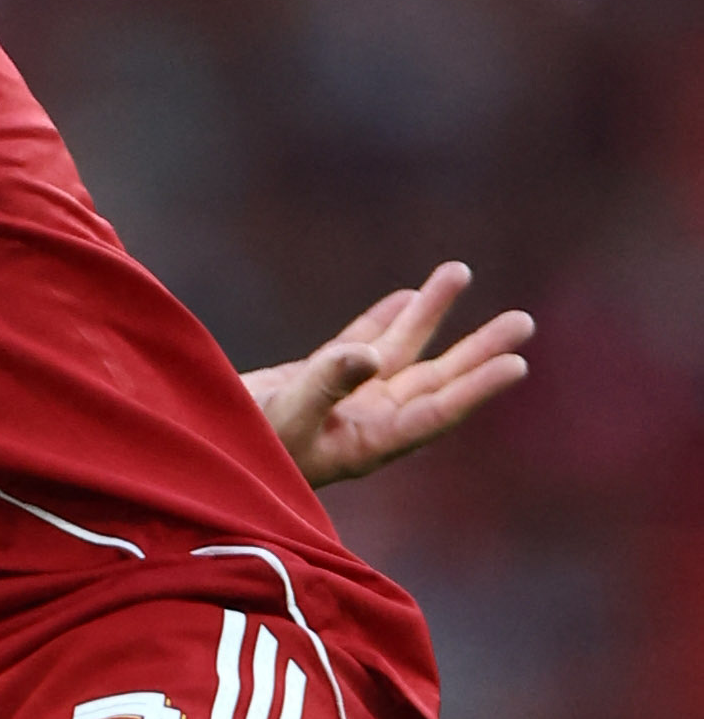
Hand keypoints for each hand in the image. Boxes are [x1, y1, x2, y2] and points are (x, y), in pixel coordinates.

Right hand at [243, 262, 532, 487]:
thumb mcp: (284, 418)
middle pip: (432, 380)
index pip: (433, 412)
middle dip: (475, 349)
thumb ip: (325, 384)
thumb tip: (371, 354)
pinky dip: (381, 320)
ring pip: (398, 353)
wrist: (195, 446)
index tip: (516, 364)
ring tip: (457, 271)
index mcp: (368, 442)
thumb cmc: (239, 447)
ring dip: (428, 316)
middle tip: (522, 322)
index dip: (475, 388)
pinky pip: (358, 345)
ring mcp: (343, 400)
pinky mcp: (314, 381)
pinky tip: (405, 295)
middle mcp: (365, 421)